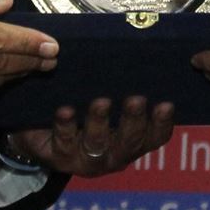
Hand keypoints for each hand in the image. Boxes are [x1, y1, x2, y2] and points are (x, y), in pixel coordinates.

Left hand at [7, 96, 175, 177]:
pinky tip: (66, 110)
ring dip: (100, 122)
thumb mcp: (107, 97)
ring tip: (101, 102)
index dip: (162, 123)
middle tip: (135, 99)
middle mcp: (114, 154)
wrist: (43, 132)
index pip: (155, 137)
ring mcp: (87, 160)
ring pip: (98, 144)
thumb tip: (138, 50)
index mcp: (131, 141)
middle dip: (133, 120)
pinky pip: (64, 142)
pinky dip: (66, 126)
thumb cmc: (84, 108)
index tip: (166, 103)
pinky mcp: (61, 158)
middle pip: (130, 143)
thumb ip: (122, 85)